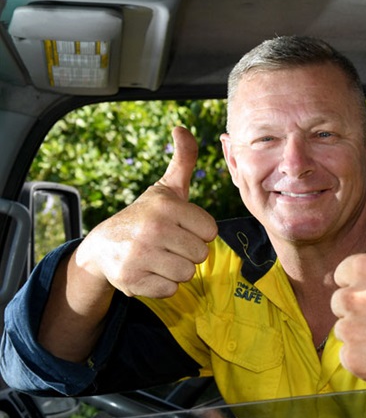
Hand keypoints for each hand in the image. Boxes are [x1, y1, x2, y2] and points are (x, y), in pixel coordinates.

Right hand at [76, 126, 218, 298]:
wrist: (103, 246)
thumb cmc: (145, 216)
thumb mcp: (166, 188)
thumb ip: (183, 160)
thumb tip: (182, 127)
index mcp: (166, 207)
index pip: (211, 231)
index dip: (199, 231)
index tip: (180, 227)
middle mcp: (152, 230)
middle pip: (201, 254)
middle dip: (189, 251)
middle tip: (168, 244)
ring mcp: (140, 256)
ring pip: (187, 273)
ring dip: (177, 268)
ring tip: (159, 257)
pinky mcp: (132, 281)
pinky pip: (170, 290)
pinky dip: (162, 284)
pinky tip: (148, 271)